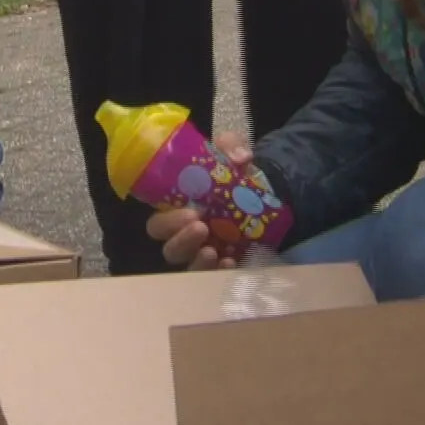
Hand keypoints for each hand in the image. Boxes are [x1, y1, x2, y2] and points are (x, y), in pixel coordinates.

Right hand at [145, 129, 254, 270]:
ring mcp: (205, 254)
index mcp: (178, 211)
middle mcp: (186, 236)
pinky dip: (221, 273)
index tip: (190, 212)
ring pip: (189, 268)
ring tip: (212, 251)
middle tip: (201, 227)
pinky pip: (216, 278)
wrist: (266, 195)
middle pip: (169, 249)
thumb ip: (231, 146)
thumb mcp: (230, 153)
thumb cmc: (233, 175)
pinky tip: (231, 262)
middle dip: (181, 240)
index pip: (157, 224)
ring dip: (198, 262)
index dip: (167, 223)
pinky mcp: (224, 265)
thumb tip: (241, 157)